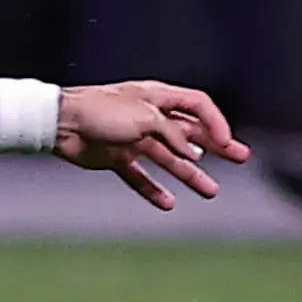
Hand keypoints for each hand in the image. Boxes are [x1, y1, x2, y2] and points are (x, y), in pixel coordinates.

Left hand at [55, 81, 247, 209]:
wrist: (60, 123)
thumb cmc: (101, 111)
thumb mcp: (146, 117)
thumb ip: (173, 133)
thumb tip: (193, 153)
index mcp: (156, 97)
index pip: (196, 105)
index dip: (216, 121)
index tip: (227, 142)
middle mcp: (148, 117)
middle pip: (189, 132)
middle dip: (216, 145)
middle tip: (241, 157)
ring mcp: (133, 138)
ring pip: (169, 158)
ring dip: (190, 174)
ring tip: (211, 191)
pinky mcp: (116, 158)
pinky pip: (140, 176)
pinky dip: (153, 189)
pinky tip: (168, 204)